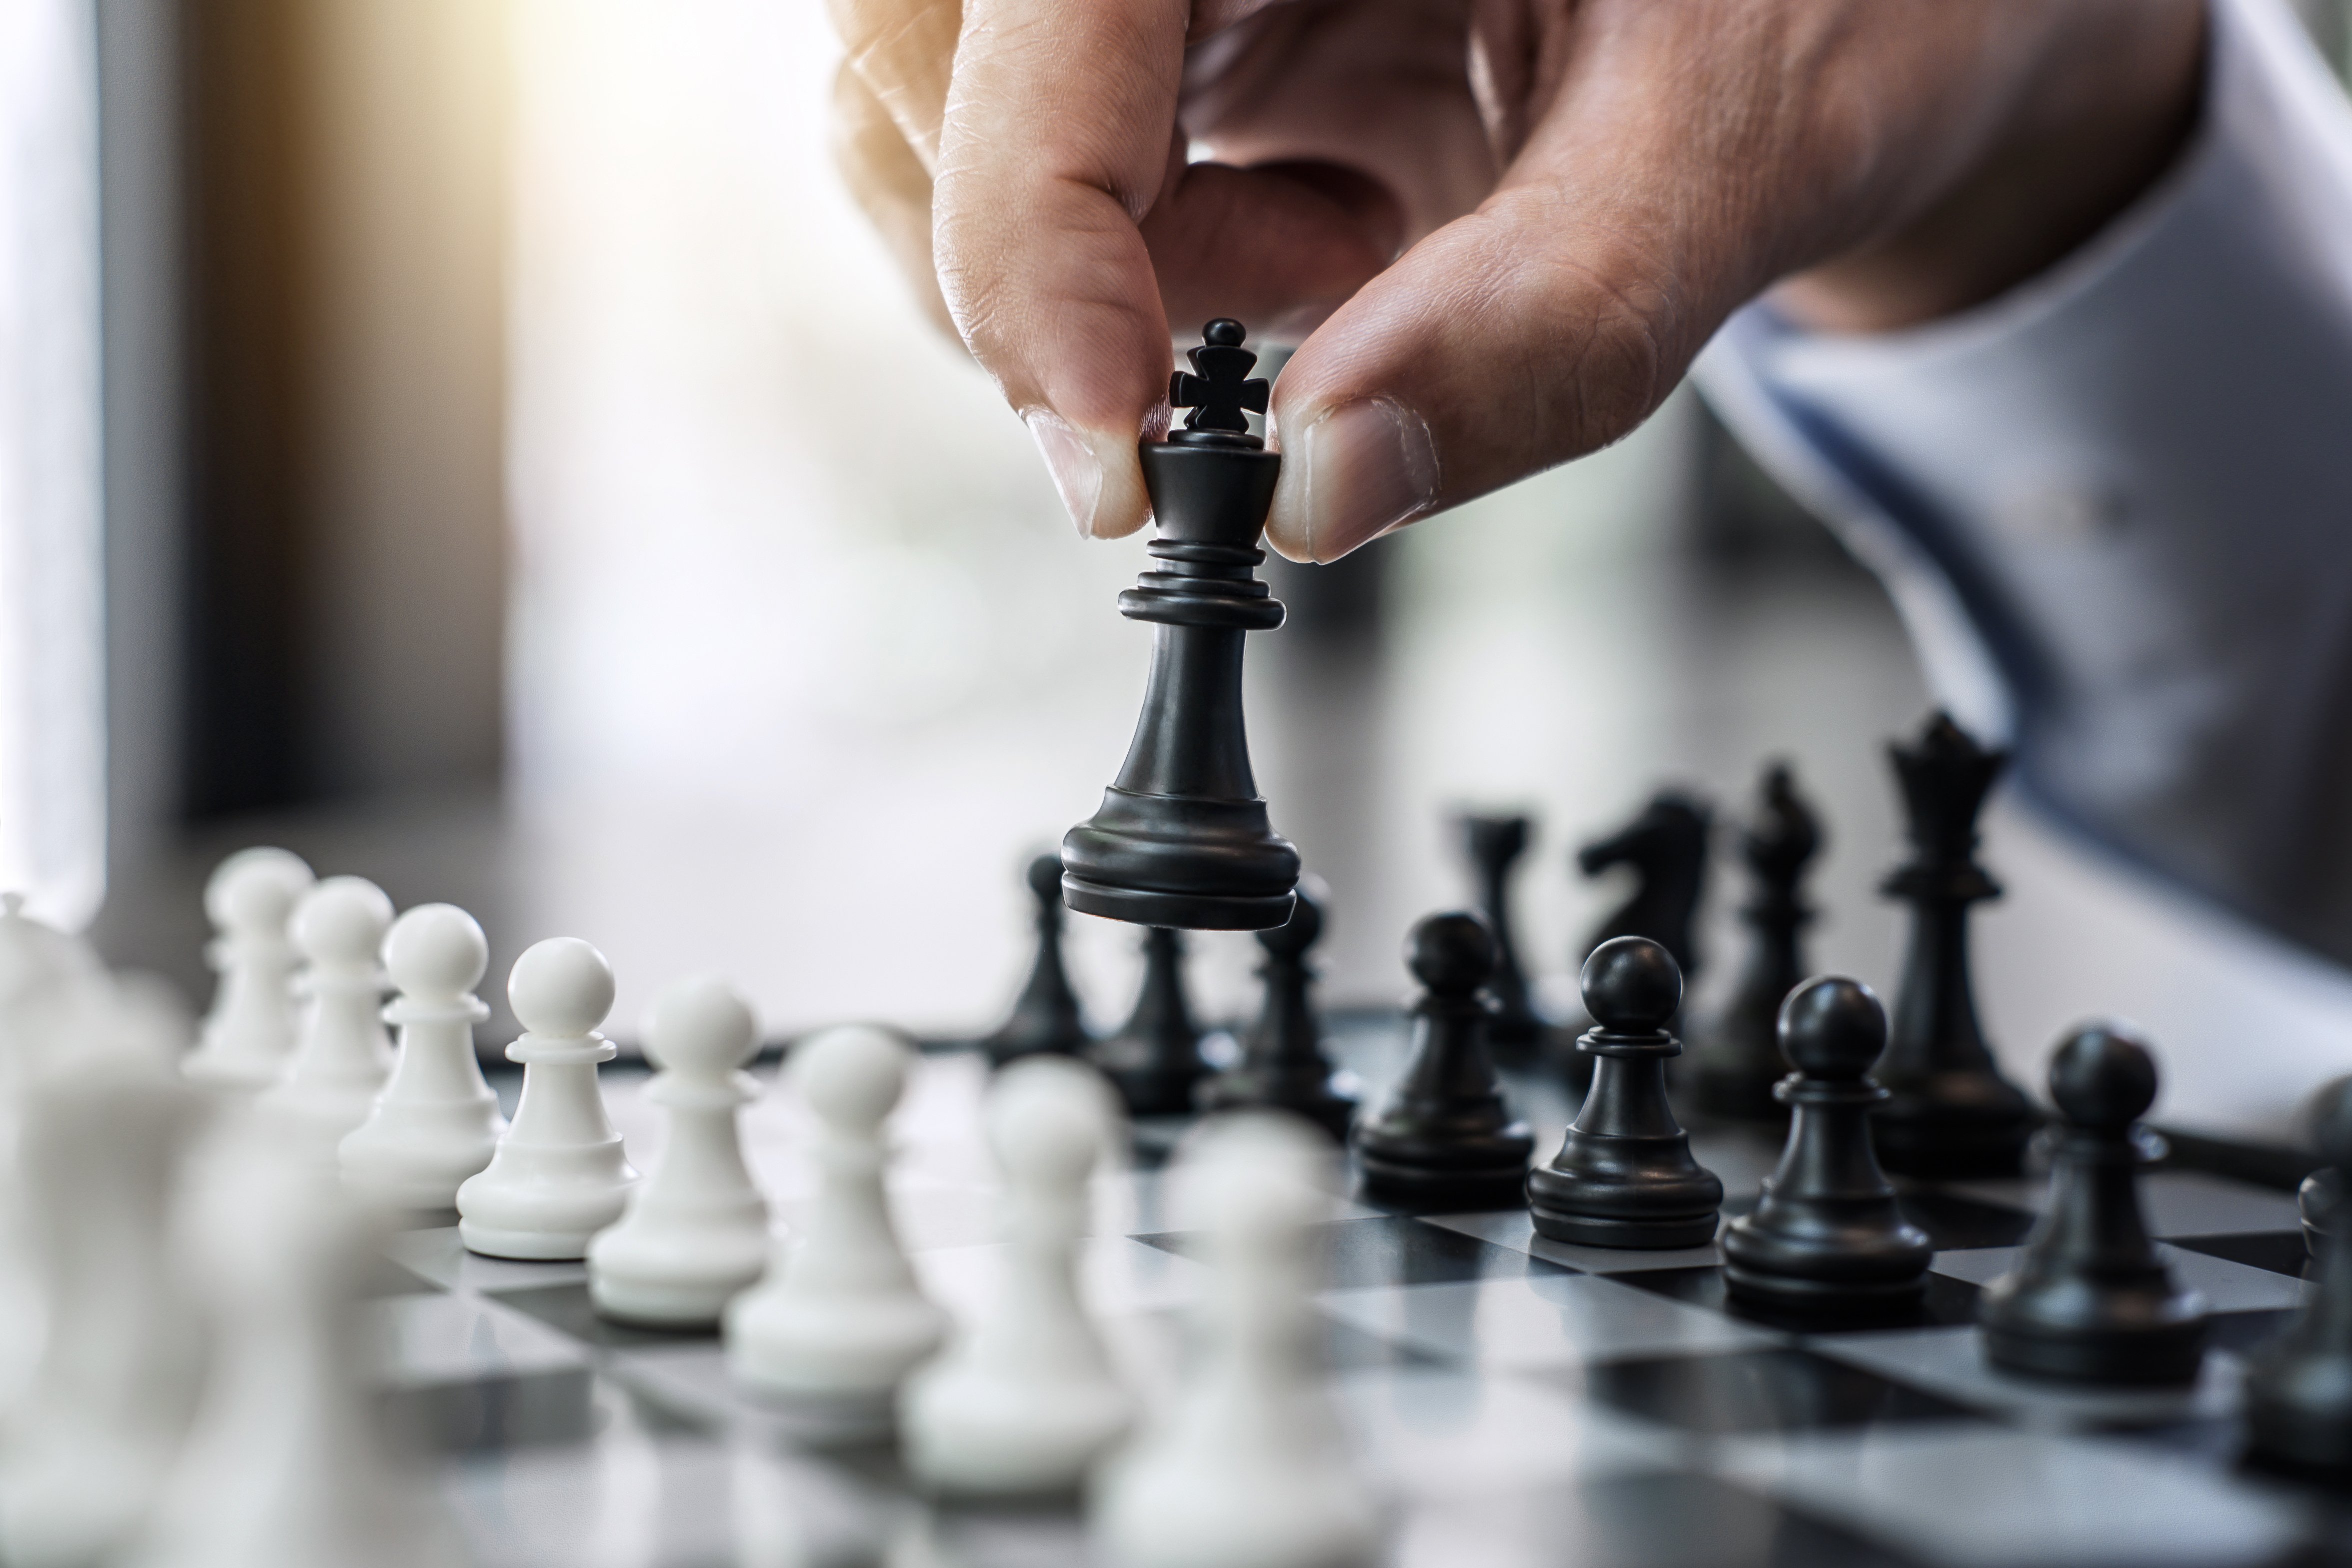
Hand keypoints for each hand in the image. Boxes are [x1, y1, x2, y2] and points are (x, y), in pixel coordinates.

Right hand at [831, 0, 2204, 559]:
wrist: (1876, 2)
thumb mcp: (1737, 146)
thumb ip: (1546, 324)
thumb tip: (1325, 497)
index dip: (1030, 222)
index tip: (1118, 445)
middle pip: (923, 61)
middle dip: (1034, 264)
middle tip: (1239, 361)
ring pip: (947, 136)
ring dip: (1100, 286)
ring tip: (1337, 268)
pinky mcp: (1190, 52)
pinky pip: (1057, 190)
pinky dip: (1149, 292)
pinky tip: (1323, 256)